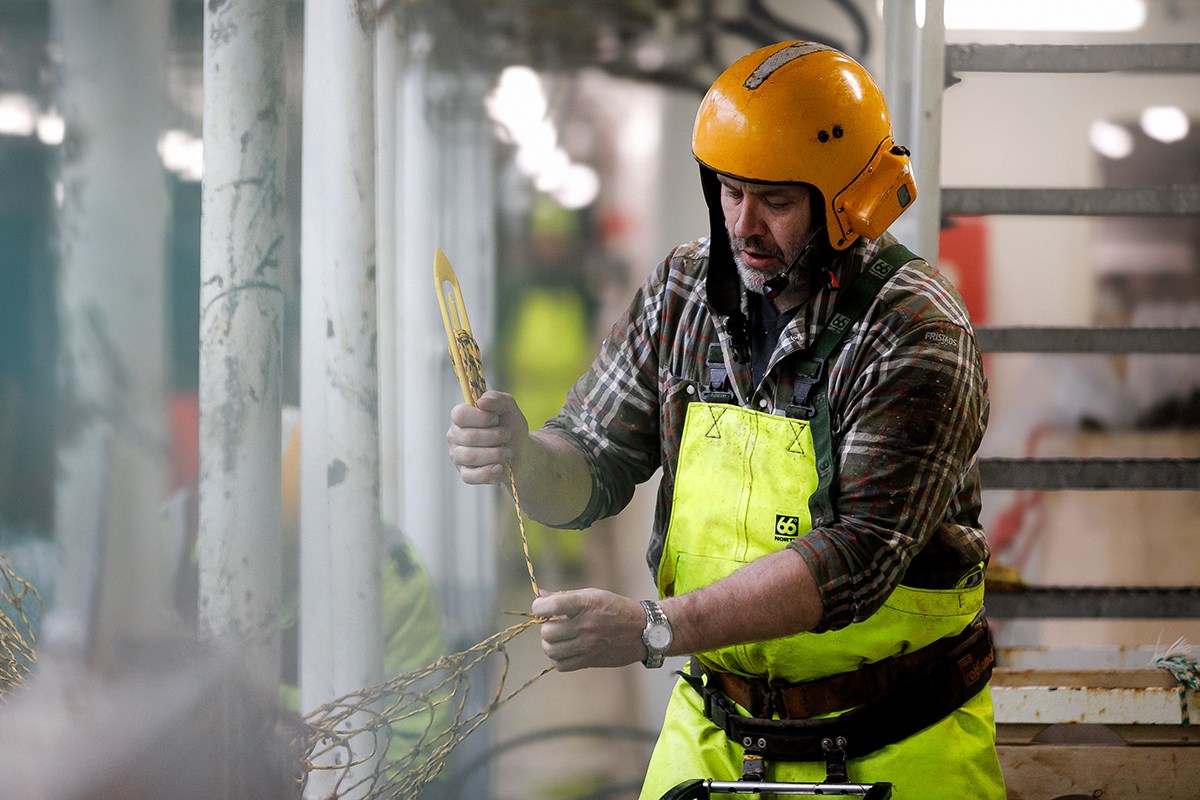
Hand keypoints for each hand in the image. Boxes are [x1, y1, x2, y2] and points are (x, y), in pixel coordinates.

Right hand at [446, 391, 528, 484]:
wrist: (521, 450)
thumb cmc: (510, 426)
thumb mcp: (509, 407)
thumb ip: (497, 399)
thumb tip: (481, 402)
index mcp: (461, 416)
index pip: (460, 415)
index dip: (481, 417)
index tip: (496, 419)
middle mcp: (455, 435)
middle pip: (468, 437)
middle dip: (495, 436)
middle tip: (507, 435)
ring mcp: (458, 456)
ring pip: (470, 457)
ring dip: (496, 454)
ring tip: (508, 452)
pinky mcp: (466, 473)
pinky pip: (470, 476)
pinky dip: (488, 472)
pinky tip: (499, 467)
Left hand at [532, 588, 646, 671]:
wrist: (643, 630)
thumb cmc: (615, 608)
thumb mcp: (592, 595)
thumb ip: (564, 596)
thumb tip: (540, 595)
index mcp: (586, 604)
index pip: (551, 606)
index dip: (539, 607)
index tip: (541, 608)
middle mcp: (586, 625)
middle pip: (547, 632)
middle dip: (546, 627)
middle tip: (554, 624)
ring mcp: (588, 645)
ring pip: (551, 650)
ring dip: (549, 644)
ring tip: (558, 638)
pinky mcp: (590, 660)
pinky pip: (561, 665)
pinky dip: (557, 659)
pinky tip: (565, 650)